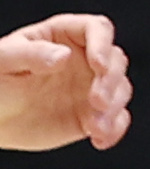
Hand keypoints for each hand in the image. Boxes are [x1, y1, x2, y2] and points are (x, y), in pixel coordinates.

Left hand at [0, 16, 131, 150]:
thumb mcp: (2, 61)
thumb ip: (31, 54)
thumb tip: (64, 56)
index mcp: (63, 36)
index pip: (97, 29)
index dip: (103, 45)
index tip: (99, 65)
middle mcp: (84, 59)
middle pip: (115, 61)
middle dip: (111, 82)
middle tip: (96, 101)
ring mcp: (89, 87)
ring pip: (120, 90)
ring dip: (114, 108)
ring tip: (95, 127)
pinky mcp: (90, 114)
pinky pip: (114, 119)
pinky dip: (114, 129)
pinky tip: (100, 139)